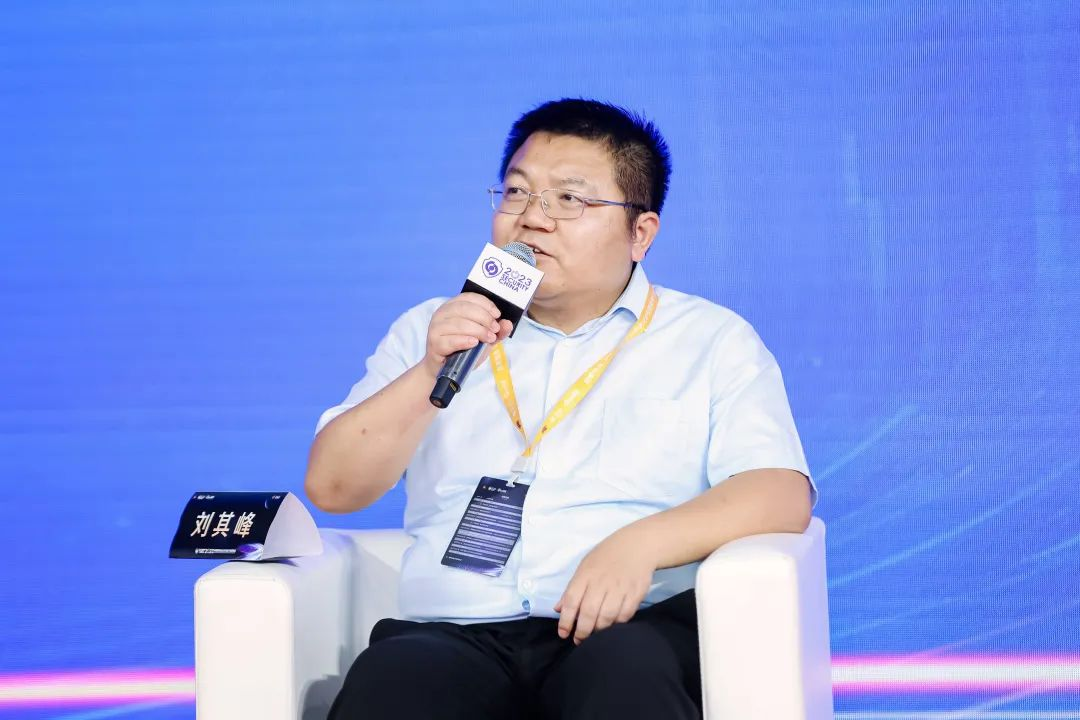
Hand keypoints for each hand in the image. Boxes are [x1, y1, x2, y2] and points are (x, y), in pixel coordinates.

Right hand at [421, 293, 513, 378]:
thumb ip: (497, 331)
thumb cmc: (463, 349)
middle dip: (484, 318)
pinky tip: (473, 343)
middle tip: (495, 330)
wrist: (445, 369)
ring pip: (459, 324)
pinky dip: (464, 341)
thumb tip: (507, 323)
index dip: (485, 304)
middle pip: (465, 309)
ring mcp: (436, 328)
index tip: (497, 315)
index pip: (469, 297)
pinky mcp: (434, 344)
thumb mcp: (484, 339)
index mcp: (452, 306)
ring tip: (488, 338)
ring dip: (478, 331)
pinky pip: (450, 340)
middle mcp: (442, 314)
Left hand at [554, 526, 657, 644]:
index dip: (565, 620)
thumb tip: (557, 609)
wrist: (637, 545)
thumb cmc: (606, 556)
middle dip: (582, 631)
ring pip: (606, 617)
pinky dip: (616, 625)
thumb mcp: (585, 566)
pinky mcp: (635, 594)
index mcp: (586, 575)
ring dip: (598, 631)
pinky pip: (624, 616)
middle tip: (579, 640)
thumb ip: (572, 589)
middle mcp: (601, 582)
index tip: (563, 633)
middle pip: (589, 612)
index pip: (571, 600)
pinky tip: (611, 627)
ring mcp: (620, 588)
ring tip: (594, 636)